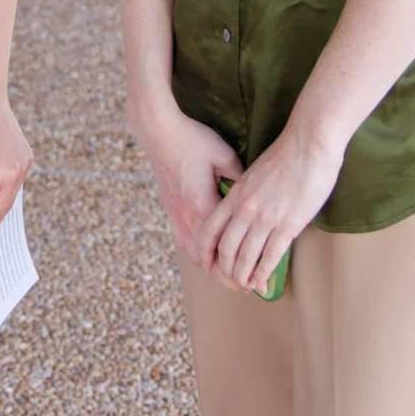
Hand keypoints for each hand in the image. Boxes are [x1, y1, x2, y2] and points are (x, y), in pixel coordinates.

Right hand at [131, 101, 244, 266]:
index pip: (222, 248)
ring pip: (190, 251)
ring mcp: (174, 212)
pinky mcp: (168, 206)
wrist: (158, 131)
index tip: (252, 278)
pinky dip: (194, 249)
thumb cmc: (192, 140)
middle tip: (241, 285)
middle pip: (205, 258)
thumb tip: (256, 193)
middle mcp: (186, 215)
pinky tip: (204, 250)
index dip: (237, 267)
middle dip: (223, 275)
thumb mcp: (223, 155)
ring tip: (224, 271)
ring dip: (207, 264)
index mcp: (202, 205)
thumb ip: (240, 178)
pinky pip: (181, 238)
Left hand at [197, 127, 342, 295]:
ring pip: (246, 257)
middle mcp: (245, 209)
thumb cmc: (285, 155)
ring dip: (244, 276)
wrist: (309, 145)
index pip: (209, 229)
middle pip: (226, 249)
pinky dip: (264, 273)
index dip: (205, 251)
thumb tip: (243, 210)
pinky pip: (271, 257)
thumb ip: (244, 193)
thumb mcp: (253, 173)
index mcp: (235, 195)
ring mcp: (266, 218)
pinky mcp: (288, 225)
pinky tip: (263, 282)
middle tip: (231, 280)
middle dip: (226, 270)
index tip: (207, 263)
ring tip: (246, 286)